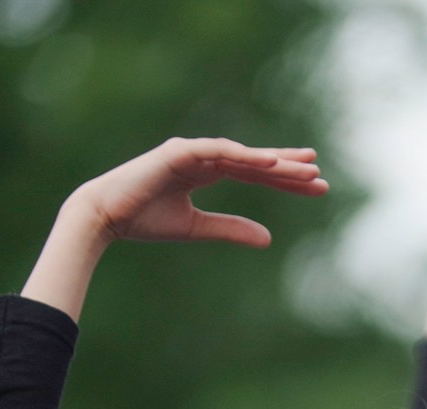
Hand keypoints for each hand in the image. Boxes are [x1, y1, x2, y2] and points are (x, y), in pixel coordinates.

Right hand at [22, 137, 326, 318]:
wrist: (105, 217)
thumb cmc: (144, 221)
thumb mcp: (196, 228)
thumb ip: (231, 230)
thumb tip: (269, 238)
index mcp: (206, 170)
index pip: (254, 172)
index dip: (284, 177)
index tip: (315, 185)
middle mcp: (202, 156)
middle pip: (255, 160)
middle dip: (288, 167)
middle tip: (321, 173)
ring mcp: (192, 151)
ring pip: (242, 155)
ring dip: (274, 161)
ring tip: (305, 169)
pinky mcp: (179, 152)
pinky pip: (218, 152)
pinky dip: (243, 155)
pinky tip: (269, 161)